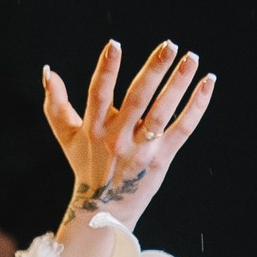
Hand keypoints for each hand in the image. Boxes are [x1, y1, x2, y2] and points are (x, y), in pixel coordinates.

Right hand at [45, 41, 213, 256]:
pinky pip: (182, 130)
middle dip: (153, 70)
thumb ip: (55, 104)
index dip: (106, 70)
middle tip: (170, 45)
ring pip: (162, 113)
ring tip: (191, 59)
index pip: (98, 94)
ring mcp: (141, 150)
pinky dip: (196, 107)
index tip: (115, 45)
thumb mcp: (67, 137)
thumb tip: (48, 71)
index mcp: (93, 129)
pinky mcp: (160, 160)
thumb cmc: (87, 166)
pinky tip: (207, 83)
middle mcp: (117, 139)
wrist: (104, 212)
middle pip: (137, 99)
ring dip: (178, 84)